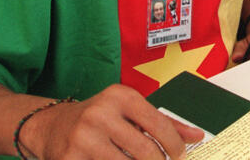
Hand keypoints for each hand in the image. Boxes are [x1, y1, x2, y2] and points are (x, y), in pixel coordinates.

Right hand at [24, 84, 202, 158]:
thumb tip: (197, 136)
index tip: (180, 156)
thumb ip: (164, 123)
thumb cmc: (99, 119)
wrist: (51, 126)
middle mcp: (100, 113)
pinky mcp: (69, 158)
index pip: (158, 124)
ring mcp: (82, 138)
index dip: (175, 145)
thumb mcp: (130, 112)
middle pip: (145, 152)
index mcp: (120, 96)